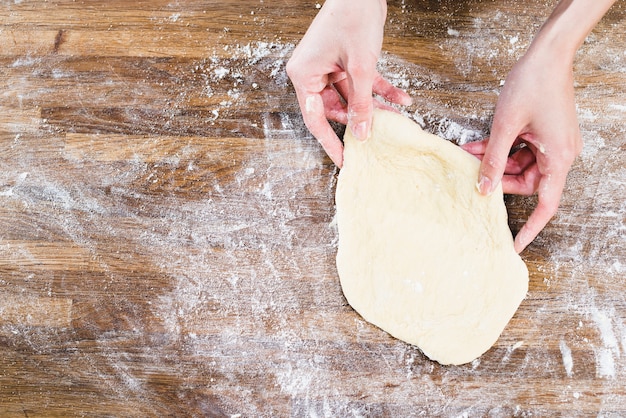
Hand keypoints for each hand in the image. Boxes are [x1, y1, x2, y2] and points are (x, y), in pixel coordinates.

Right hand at [286, 0, 410, 166]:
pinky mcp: (345, 61)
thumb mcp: (361, 68)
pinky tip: (400, 99)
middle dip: (358, 120)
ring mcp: (329, 66)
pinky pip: (361, 83)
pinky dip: (379, 90)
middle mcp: (313, 72)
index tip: (343, 160)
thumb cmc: (353, 17)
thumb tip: (363, 133)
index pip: (315, 118)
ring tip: (394, 117)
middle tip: (375, 136)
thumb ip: (362, 104)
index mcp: (304, 75)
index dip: (330, 142)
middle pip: (334, 109)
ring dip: (373, 106)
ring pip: (351, 97)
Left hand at [463, 48, 581, 252]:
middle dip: (498, 180)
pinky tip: (478, 145)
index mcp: (558, 158)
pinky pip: (521, 149)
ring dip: (495, 162)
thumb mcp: (506, 126)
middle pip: (528, 183)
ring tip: (469, 154)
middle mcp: (560, 153)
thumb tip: (483, 188)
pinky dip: (501, 149)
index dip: (530, 228)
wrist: (548, 53)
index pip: (546, 204)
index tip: (515, 245)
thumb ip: (493, 160)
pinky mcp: (544, 132)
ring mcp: (552, 142)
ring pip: (520, 166)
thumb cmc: (532, 85)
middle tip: (474, 177)